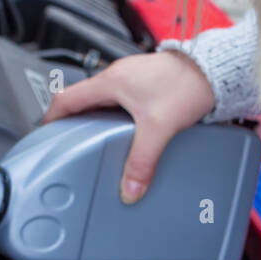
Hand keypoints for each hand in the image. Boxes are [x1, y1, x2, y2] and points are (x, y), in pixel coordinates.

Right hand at [41, 50, 215, 203]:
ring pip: (102, 98)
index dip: (51, 119)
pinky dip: (115, 113)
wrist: (215, 70)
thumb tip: (129, 189)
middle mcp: (118, 75)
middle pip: (81, 99)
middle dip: (73, 122)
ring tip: (98, 140)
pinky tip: (127, 129)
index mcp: (111, 81)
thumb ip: (142, 161)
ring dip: (96, 118)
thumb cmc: (188, 85)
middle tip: (70, 144)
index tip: (45, 136)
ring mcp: (132, 76)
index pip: (65, 98)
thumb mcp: (159, 128)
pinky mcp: (147, 80)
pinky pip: (120, 97)